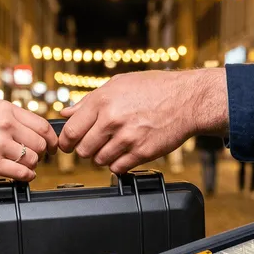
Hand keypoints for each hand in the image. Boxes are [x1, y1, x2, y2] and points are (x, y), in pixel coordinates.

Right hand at [0, 101, 57, 180]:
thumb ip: (8, 117)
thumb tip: (29, 128)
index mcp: (5, 109)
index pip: (42, 125)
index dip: (51, 138)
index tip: (52, 146)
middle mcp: (5, 124)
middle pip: (41, 144)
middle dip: (41, 153)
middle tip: (33, 157)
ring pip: (33, 159)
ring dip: (31, 165)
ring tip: (22, 166)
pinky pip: (22, 173)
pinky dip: (26, 177)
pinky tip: (22, 176)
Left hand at [58, 69, 228, 173]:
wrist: (187, 99)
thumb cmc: (154, 88)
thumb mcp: (118, 84)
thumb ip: (89, 101)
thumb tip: (65, 113)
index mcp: (102, 101)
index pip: (71, 131)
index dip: (66, 141)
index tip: (69, 144)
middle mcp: (112, 120)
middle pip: (83, 150)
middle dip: (85, 150)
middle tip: (93, 144)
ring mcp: (127, 138)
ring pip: (99, 160)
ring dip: (102, 157)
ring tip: (113, 146)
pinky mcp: (142, 153)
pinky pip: (117, 168)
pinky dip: (118, 164)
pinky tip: (125, 153)